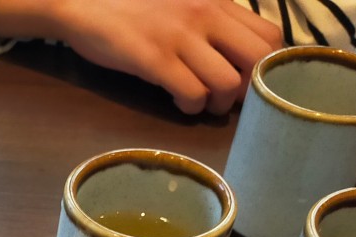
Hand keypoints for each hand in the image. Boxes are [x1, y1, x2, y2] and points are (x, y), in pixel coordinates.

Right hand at [0, 0, 283, 114]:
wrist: (85, 3)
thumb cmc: (133, 7)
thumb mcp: (183, 3)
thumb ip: (212, 20)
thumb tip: (237, 53)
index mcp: (218, 2)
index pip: (270, 37)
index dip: (266, 67)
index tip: (247, 81)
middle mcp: (207, 16)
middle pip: (258, 62)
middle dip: (249, 90)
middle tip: (228, 100)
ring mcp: (181, 38)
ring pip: (229, 84)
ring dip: (218, 104)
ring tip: (200, 103)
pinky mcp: (155, 59)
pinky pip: (193, 94)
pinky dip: (191, 107)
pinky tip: (179, 103)